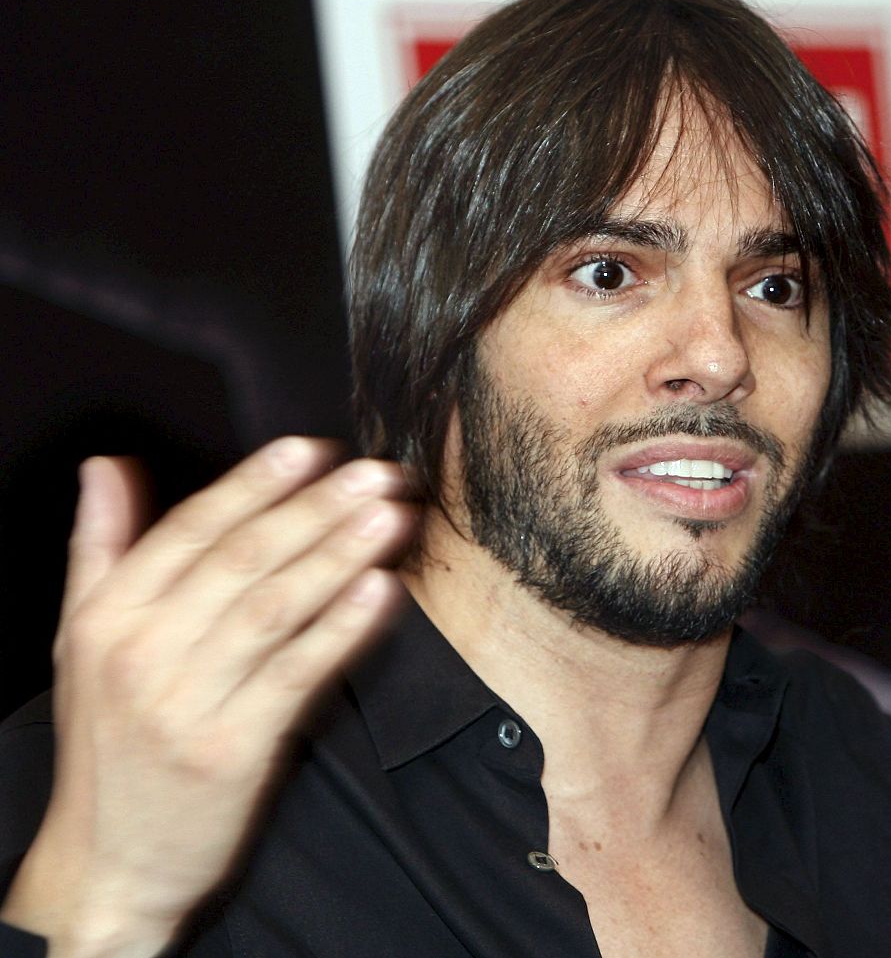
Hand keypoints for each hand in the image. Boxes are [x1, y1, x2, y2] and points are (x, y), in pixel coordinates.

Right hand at [0, 440, 414, 957]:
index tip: (308, 449)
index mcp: (108, 618)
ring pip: (275, 606)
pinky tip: (380, 590)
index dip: (253, 484)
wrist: (112, 859)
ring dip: (338, 554)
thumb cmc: (110, 742)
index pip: (188, 530)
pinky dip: (342, 626)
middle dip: (314, 509)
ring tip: (389, 515)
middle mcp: (142, 653)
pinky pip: (298, 671)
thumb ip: (99, 548)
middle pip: (242, 560)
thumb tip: (106, 465)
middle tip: (375, 473)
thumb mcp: (83, 641)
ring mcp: (187, 702)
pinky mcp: (233, 747)